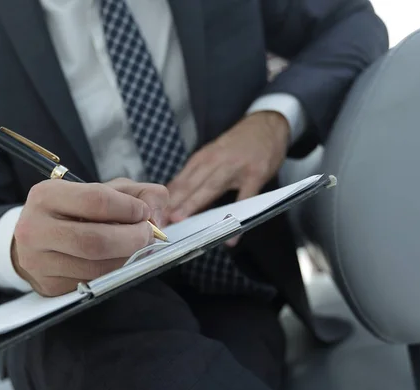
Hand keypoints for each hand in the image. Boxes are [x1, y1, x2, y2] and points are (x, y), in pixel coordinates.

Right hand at [12, 178, 168, 296]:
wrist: (38, 239)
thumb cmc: (77, 211)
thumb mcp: (104, 191)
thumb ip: (138, 193)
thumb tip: (155, 213)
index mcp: (47, 196)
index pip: (96, 200)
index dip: (129, 208)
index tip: (144, 212)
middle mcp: (35, 229)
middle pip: (96, 241)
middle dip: (133, 239)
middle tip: (148, 235)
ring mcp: (39, 261)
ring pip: (96, 267)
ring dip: (127, 259)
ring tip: (136, 248)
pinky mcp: (48, 286)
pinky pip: (91, 283)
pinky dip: (113, 273)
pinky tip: (117, 261)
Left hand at [166, 111, 289, 244]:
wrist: (268, 124)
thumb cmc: (238, 144)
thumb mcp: (213, 154)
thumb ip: (195, 175)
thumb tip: (172, 197)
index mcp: (203, 158)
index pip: (179, 181)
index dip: (164, 199)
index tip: (151, 214)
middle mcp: (215, 161)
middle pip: (190, 184)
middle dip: (172, 202)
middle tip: (157, 218)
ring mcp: (235, 168)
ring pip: (210, 188)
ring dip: (193, 204)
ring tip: (180, 220)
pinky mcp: (255, 175)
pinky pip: (244, 199)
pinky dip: (236, 216)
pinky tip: (231, 235)